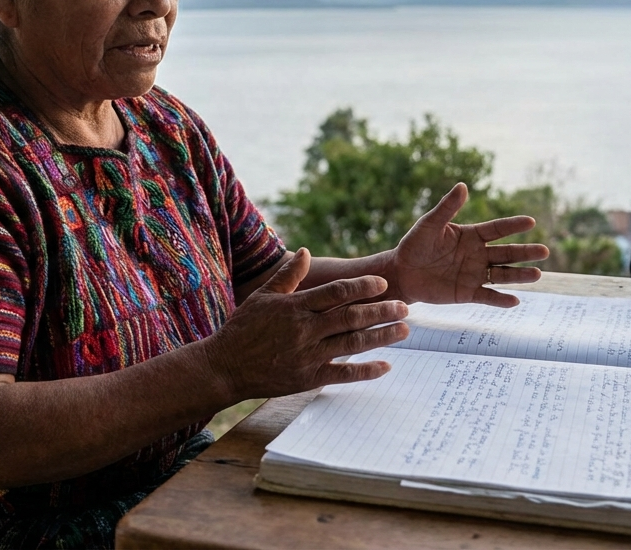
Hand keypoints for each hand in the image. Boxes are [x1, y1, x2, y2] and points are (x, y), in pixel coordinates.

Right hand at [204, 249, 408, 400]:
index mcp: (295, 307)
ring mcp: (308, 355)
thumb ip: (288, 276)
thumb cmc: (243, 329)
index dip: (362, 287)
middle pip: (351, 317)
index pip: (336, 292)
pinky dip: (366, 371)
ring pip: (352, 344)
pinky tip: (386, 366)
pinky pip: (343, 374)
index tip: (383, 284)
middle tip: (405, 307)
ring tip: (404, 330)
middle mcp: (305, 330)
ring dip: (381, 337)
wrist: (225, 367)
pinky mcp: (308, 379)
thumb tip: (307, 253)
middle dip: (381, 311)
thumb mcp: (263, 297)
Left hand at [386, 183, 548, 307]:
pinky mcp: (467, 293)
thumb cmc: (415, 245)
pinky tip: (514, 300)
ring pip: (502, 275)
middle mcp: (478, 255)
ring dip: (519, 275)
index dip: (513, 226)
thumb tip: (463, 185)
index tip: (531, 222)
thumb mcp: (429, 225)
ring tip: (537, 274)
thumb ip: (447, 208)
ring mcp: (474, 275)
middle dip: (525, 253)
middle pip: (506, 253)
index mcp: (471, 236)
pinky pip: (487, 296)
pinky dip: (500, 299)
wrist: (402, 273)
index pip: (497, 229)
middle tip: (545, 251)